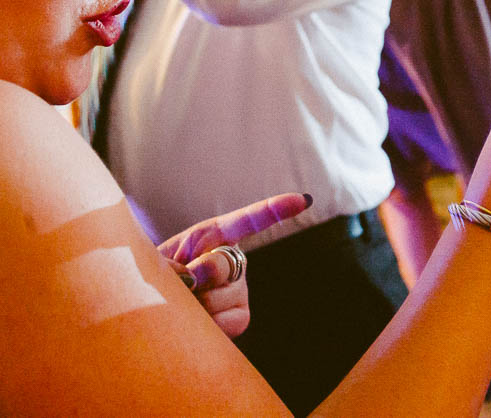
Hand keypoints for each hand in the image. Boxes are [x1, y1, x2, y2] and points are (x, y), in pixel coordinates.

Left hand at [157, 192, 312, 337]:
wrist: (151, 306)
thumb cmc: (152, 278)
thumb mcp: (155, 260)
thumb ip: (169, 264)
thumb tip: (193, 279)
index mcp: (214, 236)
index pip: (249, 219)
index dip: (275, 209)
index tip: (303, 201)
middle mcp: (234, 260)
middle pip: (222, 265)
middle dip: (195, 277)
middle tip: (180, 284)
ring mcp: (239, 289)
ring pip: (218, 298)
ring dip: (193, 306)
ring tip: (181, 305)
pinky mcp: (240, 316)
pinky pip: (229, 322)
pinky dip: (208, 325)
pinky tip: (198, 322)